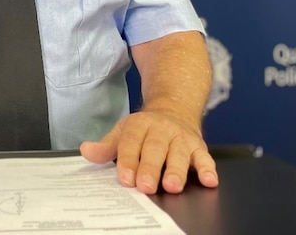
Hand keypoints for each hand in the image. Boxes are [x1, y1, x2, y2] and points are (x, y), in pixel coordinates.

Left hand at [79, 109, 217, 193]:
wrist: (175, 109)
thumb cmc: (145, 128)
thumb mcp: (123, 131)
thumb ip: (106, 146)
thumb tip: (86, 151)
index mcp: (139, 125)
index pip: (131, 142)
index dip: (128, 161)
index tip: (125, 178)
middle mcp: (161, 130)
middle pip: (155, 149)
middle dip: (150, 168)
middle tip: (145, 186)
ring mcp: (181, 137)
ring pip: (179, 154)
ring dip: (176, 170)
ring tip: (172, 185)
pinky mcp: (199, 146)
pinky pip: (205, 157)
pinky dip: (208, 168)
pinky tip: (209, 180)